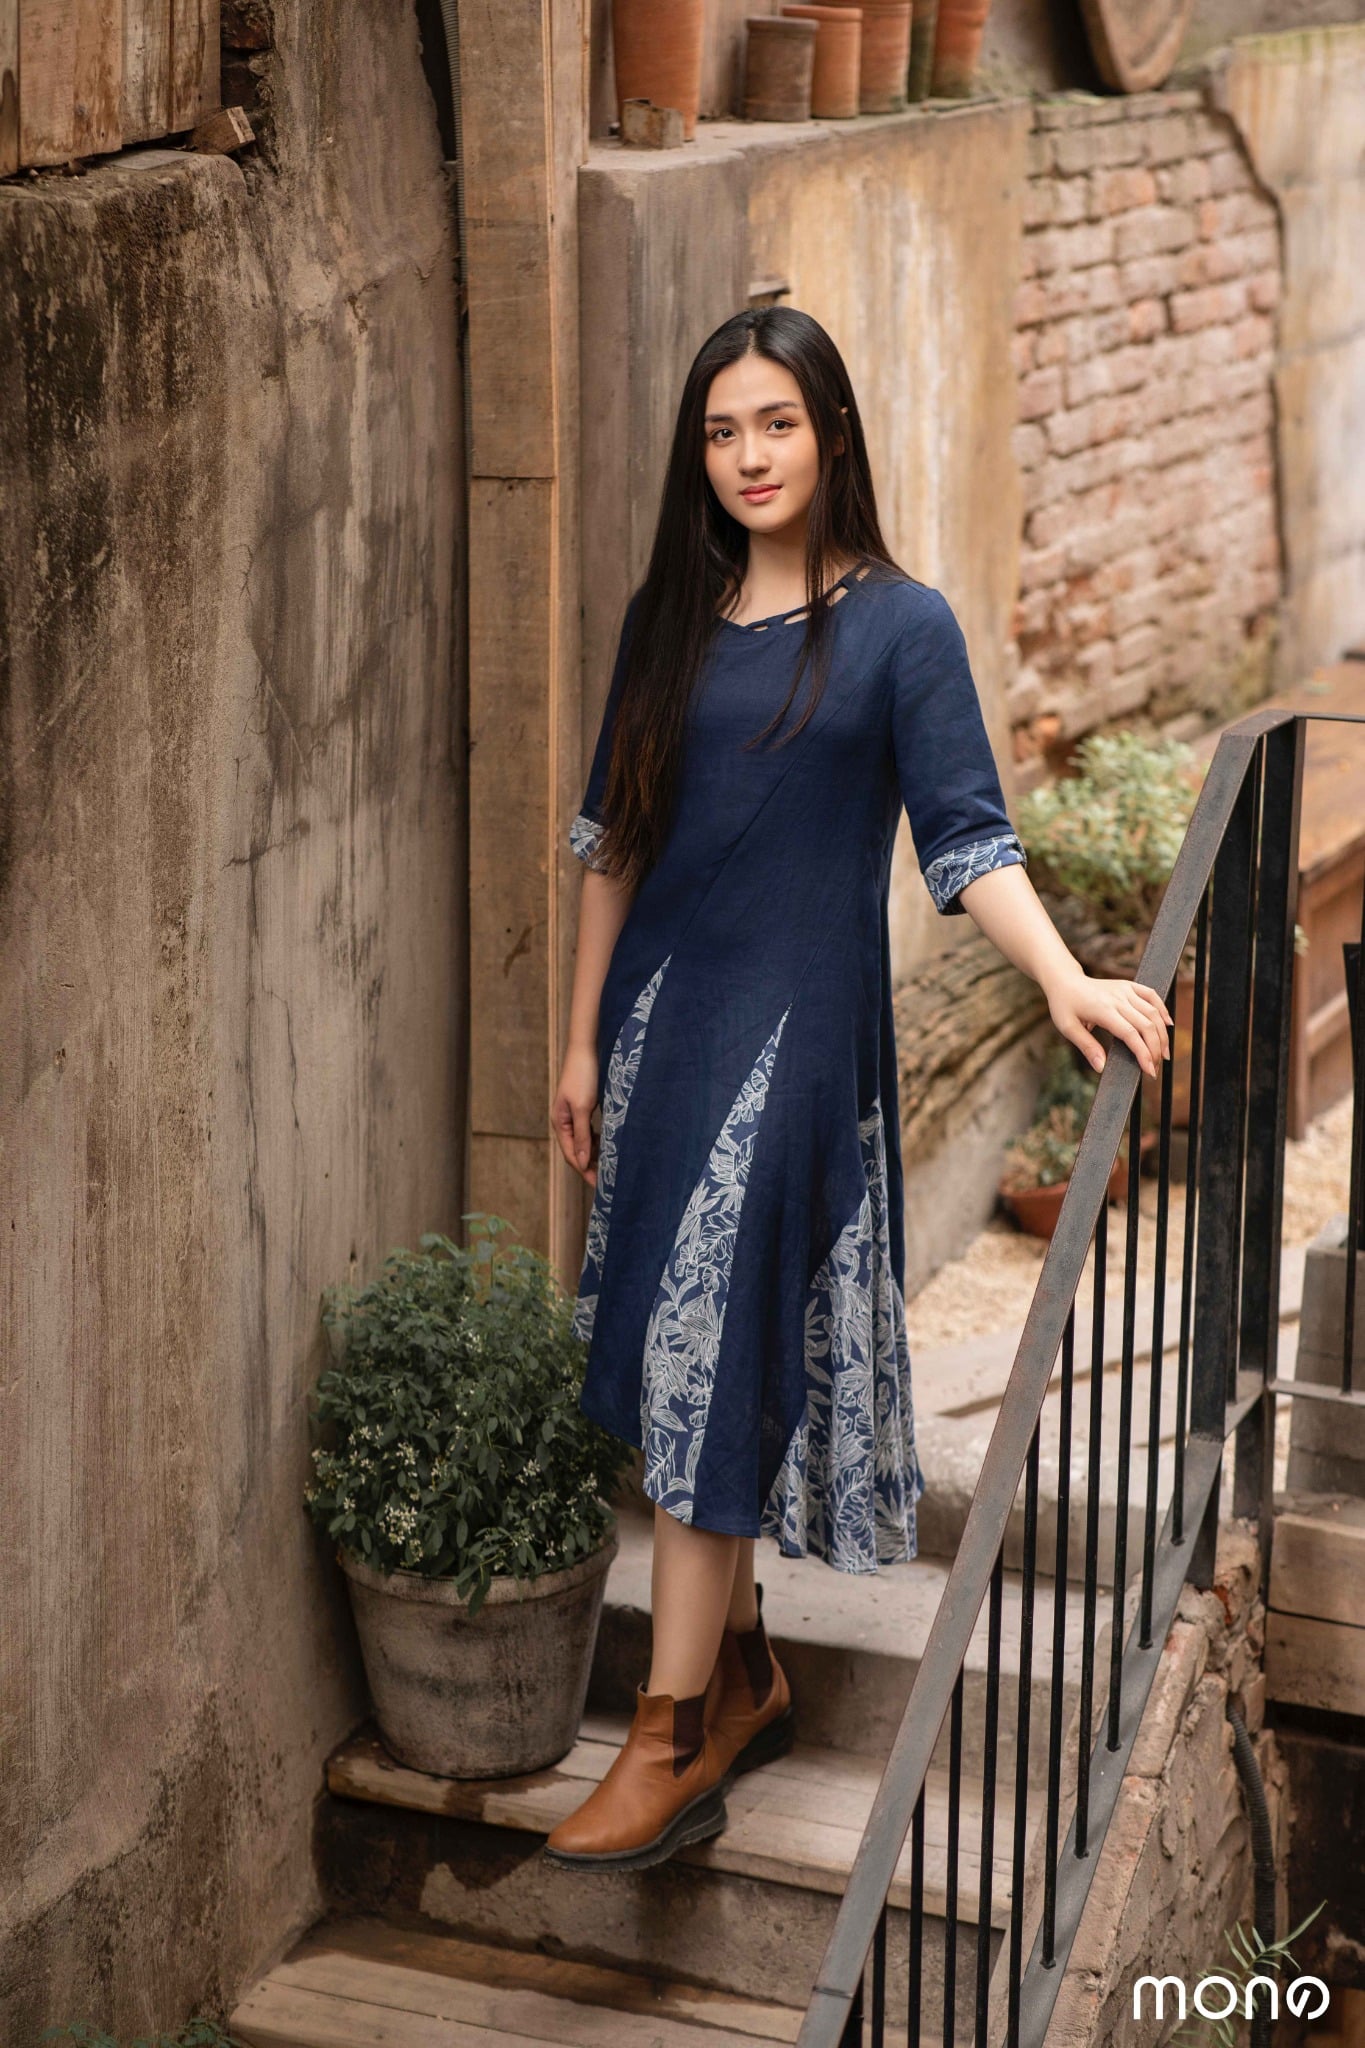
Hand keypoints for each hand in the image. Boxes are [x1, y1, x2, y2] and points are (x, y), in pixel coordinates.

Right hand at [552, 1044, 599, 1184]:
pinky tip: (608, 1144)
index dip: (583, 1170)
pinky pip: (589, 1131)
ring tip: (608, 1166)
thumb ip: (581, 1135)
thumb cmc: (583, 1076)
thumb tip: (580, 1161)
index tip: (598, 1184)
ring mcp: (574, 1114)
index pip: (570, 1154)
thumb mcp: (583, 1108)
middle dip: (589, 1165)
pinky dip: (598, 1140)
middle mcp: (565, 1121)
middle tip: (606, 1180)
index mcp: (560, 1122)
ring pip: (584, 1141)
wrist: (586, 1050)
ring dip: (594, 1153)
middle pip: (576, 1150)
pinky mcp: (584, 1107)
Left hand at [1046, 968, 1171, 1079]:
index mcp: (1103, 1010)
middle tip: (1155, 1067)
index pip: (1130, 1034)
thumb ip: (1087, 1047)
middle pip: (1147, 1025)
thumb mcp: (1068, 1028)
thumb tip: (1102, 1067)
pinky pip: (1152, 995)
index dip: (1143, 1053)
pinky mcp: (1129, 985)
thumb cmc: (1064, 1005)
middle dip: (1155, 1049)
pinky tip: (1168, 1024)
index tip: (1150, 1071)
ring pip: (1153, 1012)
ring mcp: (1125, 990)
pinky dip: (1163, 1009)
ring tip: (1164, 1053)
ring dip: (1162, 1034)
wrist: (1065, 981)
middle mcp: (1118, 998)